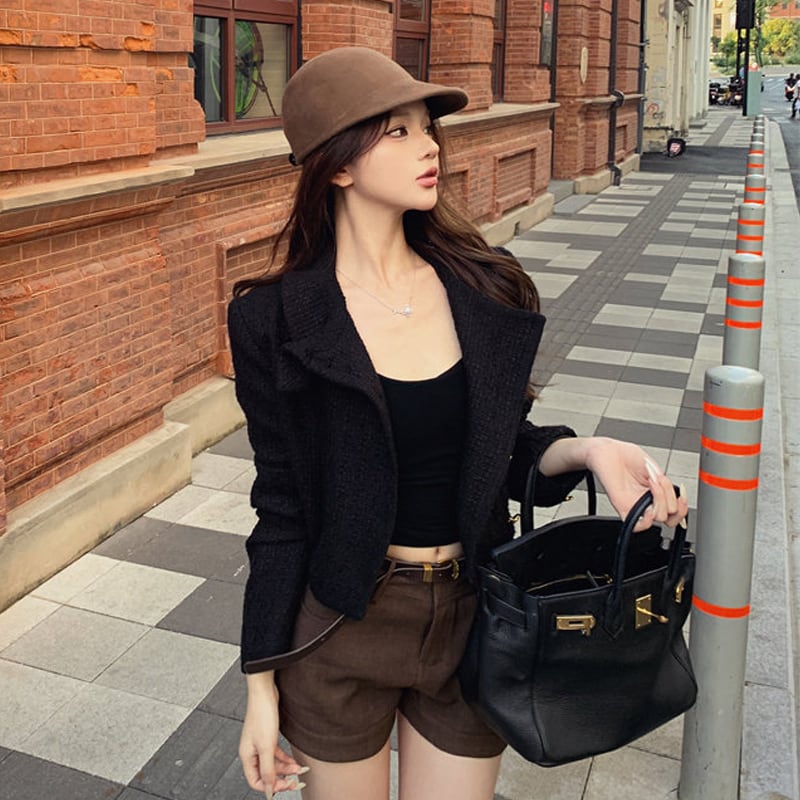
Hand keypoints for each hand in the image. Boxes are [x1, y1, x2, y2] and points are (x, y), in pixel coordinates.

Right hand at [240, 674, 307, 797]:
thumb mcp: (267, 746)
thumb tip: (268, 790)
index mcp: (247, 756)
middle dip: (282, 778)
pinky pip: (276, 753)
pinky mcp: (267, 735)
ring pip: (273, 764)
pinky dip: (285, 758)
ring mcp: (259, 743)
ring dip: (286, 768)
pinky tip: (294, 761)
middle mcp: (251, 751)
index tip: (286, 786)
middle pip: (266, 774)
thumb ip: (268, 769)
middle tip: (296, 782)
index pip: (256, 781)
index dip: (271, 786)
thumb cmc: (262, 714)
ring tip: (299, 769)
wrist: (265, 692)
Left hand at [583, 438, 687, 531]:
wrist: (607, 452)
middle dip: (672, 500)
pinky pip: (637, 525)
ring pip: (658, 518)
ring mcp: (637, 505)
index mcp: (657, 492)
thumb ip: (665, 484)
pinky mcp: (624, 508)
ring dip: (661, 501)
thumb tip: (673, 495)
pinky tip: (648, 504)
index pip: (676, 510)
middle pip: (670, 517)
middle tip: (663, 484)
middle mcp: (648, 501)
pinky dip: (647, 520)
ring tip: (653, 482)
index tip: (682, 494)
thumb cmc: (626, 456)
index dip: (683, 506)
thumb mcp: (654, 467)